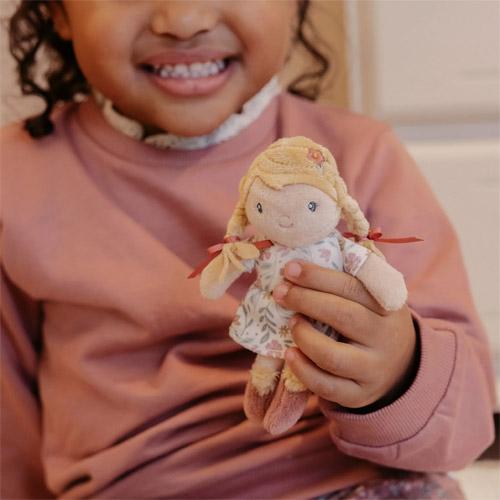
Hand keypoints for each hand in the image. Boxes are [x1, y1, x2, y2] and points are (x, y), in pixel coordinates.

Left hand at [272, 260, 417, 408]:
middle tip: (280, 292)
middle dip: (306, 300)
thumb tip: (317, 249)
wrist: (399, 366)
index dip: (319, 276)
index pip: (353, 287)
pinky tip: (289, 354)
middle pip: (344, 316)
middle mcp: (385, 337)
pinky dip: (304, 371)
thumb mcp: (374, 297)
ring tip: (290, 323)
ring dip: (305, 337)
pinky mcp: (359, 395)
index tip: (290, 268)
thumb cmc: (373, 321)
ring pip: (334, 357)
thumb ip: (353, 275)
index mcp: (388, 306)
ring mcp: (373, 369)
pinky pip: (328, 387)